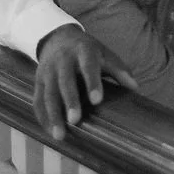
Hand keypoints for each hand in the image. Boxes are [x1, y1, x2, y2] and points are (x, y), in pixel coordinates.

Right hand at [33, 25, 138, 139]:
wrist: (58, 38)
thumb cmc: (87, 51)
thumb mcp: (104, 54)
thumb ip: (118, 70)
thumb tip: (135, 88)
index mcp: (83, 51)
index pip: (88, 65)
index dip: (92, 82)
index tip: (97, 100)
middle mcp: (63, 59)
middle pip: (65, 81)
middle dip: (70, 100)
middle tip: (75, 120)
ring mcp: (48, 70)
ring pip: (48, 93)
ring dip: (53, 115)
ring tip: (60, 135)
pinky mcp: (38, 80)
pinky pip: (38, 100)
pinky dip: (42, 117)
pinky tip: (49, 131)